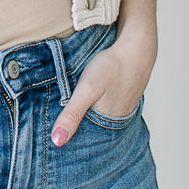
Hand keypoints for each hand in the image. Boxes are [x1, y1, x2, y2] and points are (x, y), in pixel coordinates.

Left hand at [50, 13, 156, 146]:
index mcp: (106, 124)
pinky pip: (106, 107)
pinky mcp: (124, 96)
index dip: (68, 138)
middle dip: (76, 128)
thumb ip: (72, 114)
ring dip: (86, 116)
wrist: (137, 46)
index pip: (83, 140)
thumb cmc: (112, 66)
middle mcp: (116, 120)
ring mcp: (123, 108)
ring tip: (69, 113)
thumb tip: (57, 141)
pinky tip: (90, 99)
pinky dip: (96, 106)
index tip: (51, 140)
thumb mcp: (87, 89)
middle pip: (91, 129)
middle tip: (55, 125)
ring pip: (98, 118)